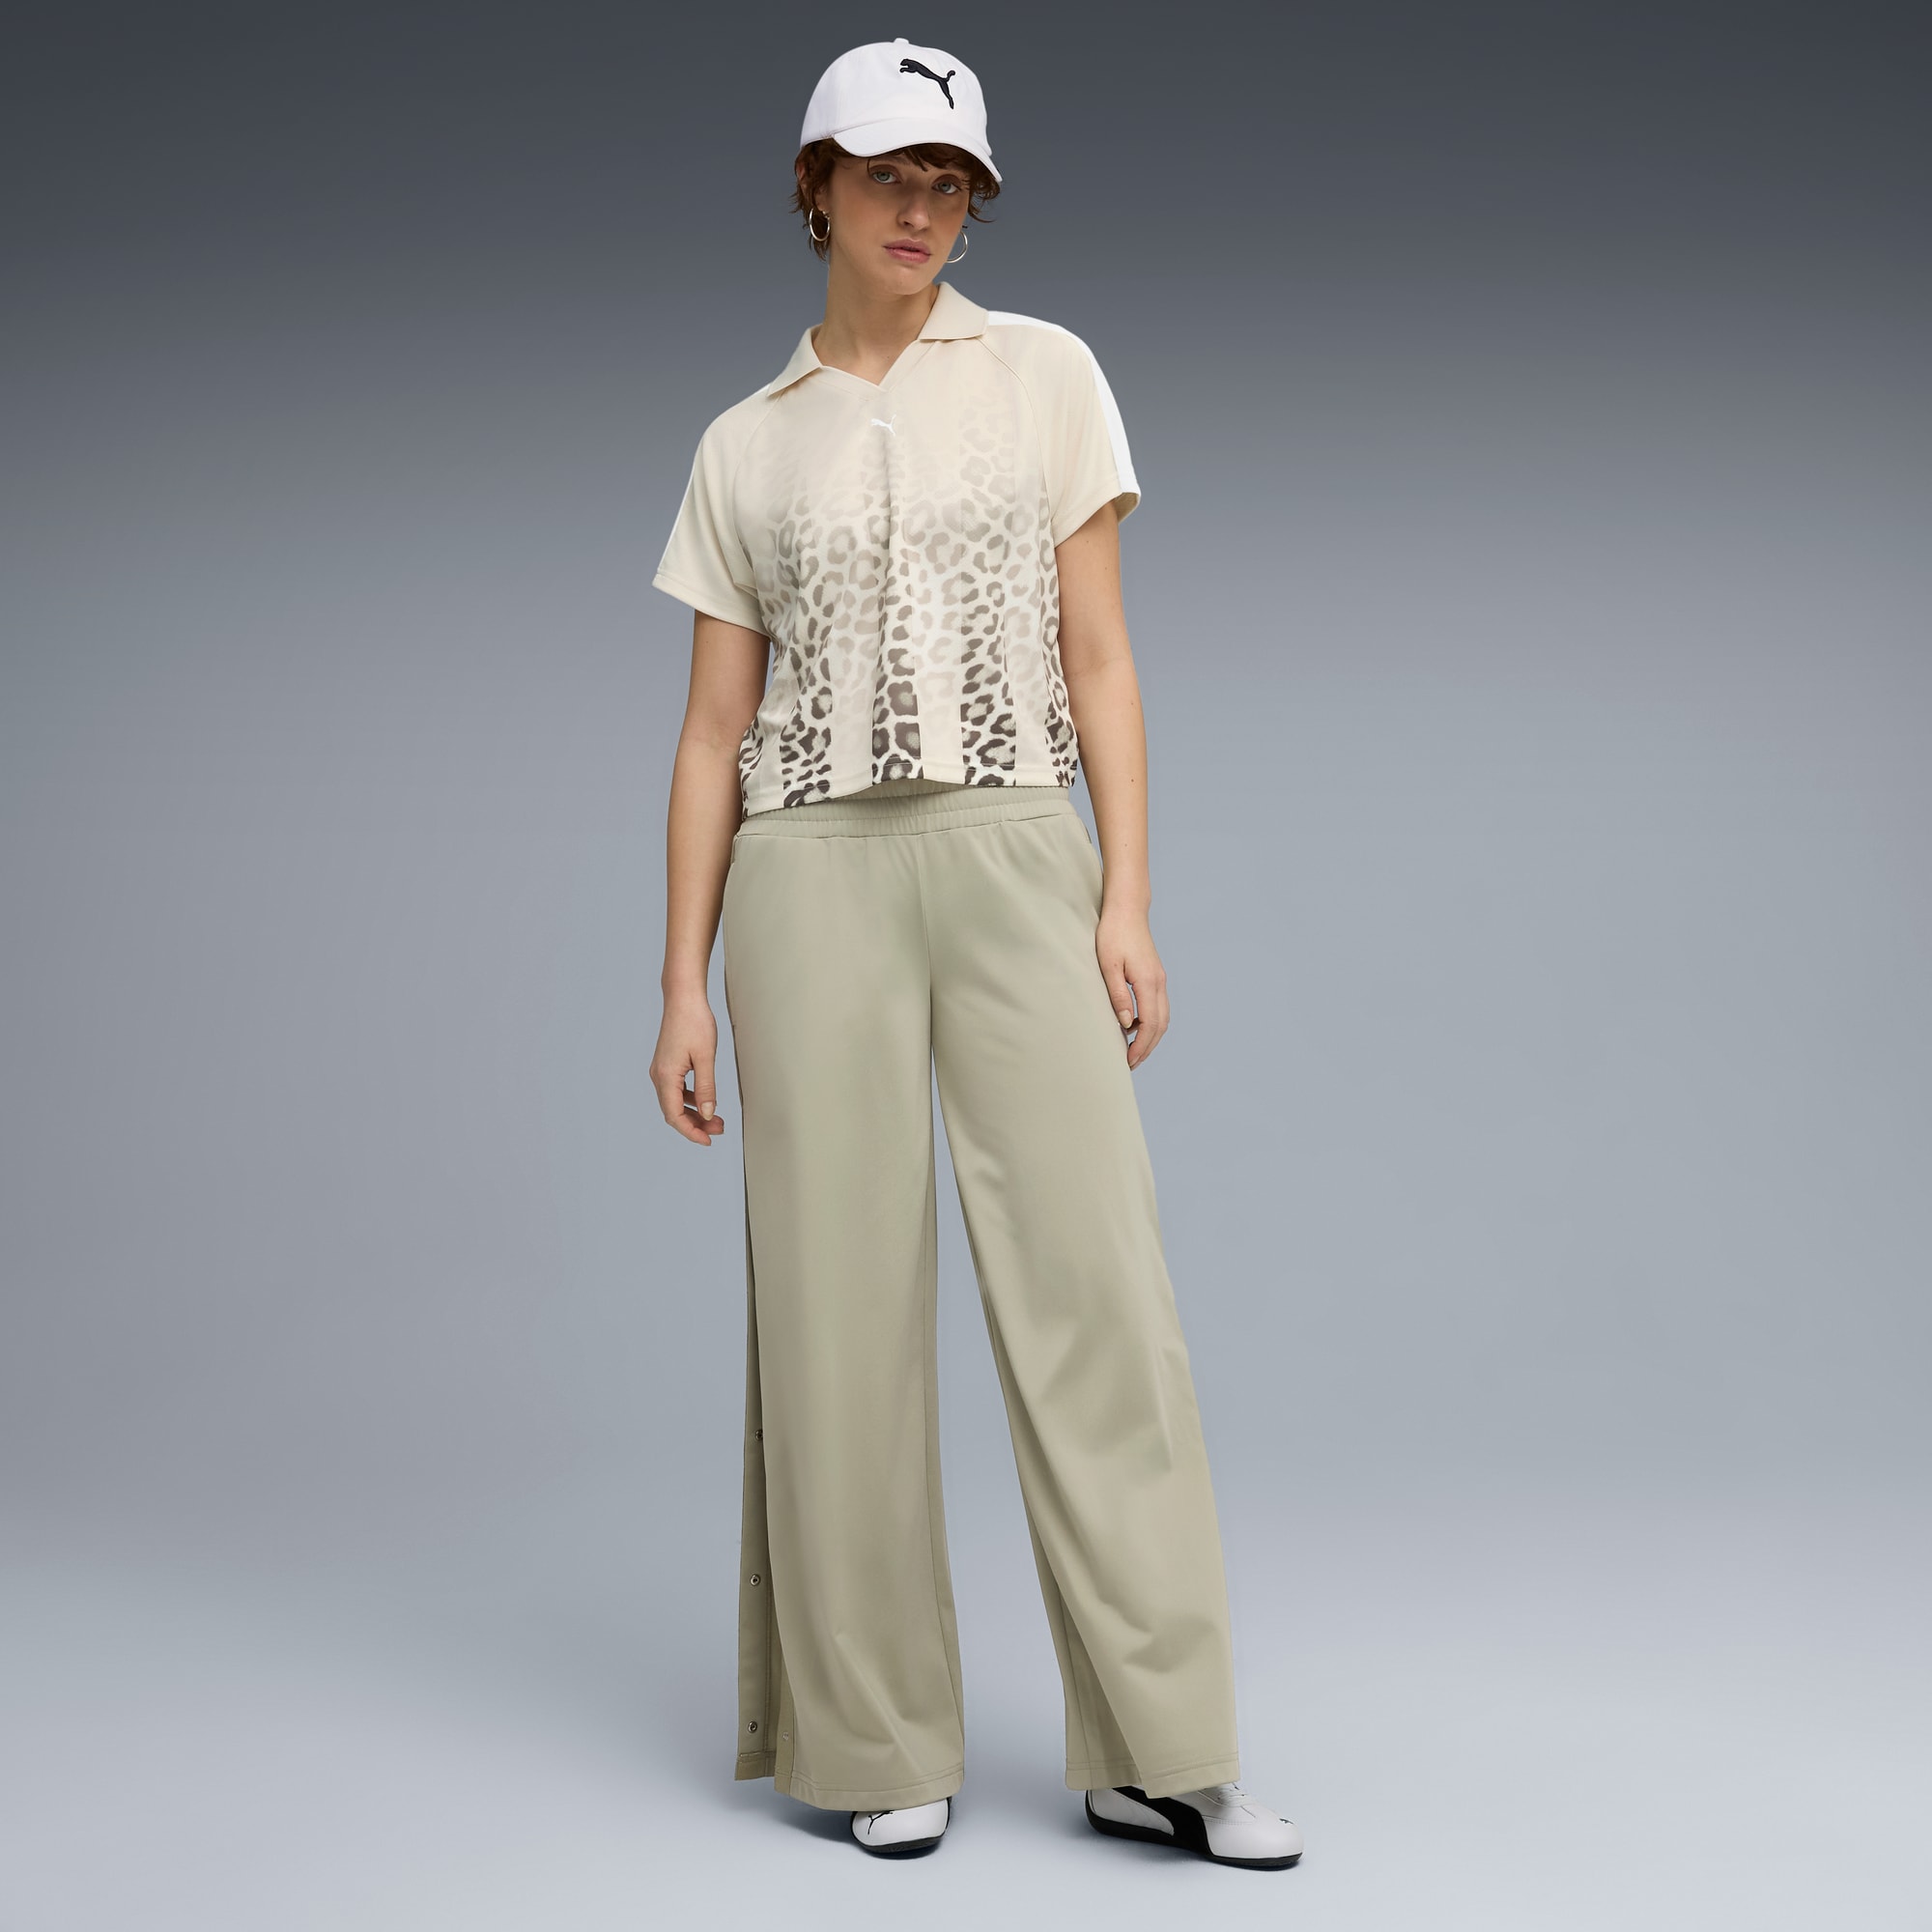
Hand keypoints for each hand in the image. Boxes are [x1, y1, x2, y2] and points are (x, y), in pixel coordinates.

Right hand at [651, 988, 727, 1143]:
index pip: (674, 1116)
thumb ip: (707, 1088)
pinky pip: (675, 1090)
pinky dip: (690, 1100)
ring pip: (674, 1102)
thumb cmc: (694, 1022)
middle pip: (673, 1112)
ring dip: (693, 1113)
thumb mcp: (706, 1057)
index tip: (708, 1140)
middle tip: (719, 1129)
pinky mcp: (666, 1064)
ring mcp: (661, 1070)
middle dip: (696, 1124)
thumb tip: (709, 1113)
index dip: (691, 1132)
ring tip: (716, 1118)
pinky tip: (705, 1100)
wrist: (683, 998)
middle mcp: (658, 1076)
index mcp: (666, 1076)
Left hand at [1094, 903, 1168, 1066]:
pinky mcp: (1156, 976)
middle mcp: (1158, 982)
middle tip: (1130, 1063)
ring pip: (1163, 1018)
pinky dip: (1152, 1023)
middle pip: (1161, 1025)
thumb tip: (1126, 1023)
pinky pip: (1159, 1007)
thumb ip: (1117, 995)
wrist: (1126, 909)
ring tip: (1134, 1052)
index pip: (1149, 1024)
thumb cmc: (1113, 934)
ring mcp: (1160, 979)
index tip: (1128, 1061)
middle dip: (1147, 1048)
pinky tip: (1135, 1028)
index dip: (1140, 1046)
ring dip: (1151, 1038)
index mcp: (1148, 982)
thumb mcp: (1108, 966)